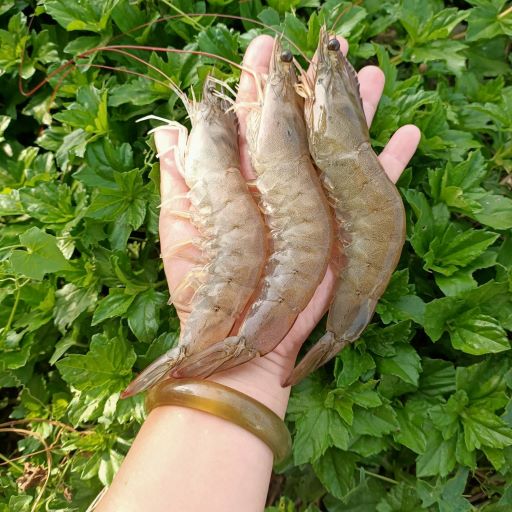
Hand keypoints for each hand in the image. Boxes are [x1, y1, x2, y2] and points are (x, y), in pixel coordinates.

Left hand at [154, 36, 420, 415]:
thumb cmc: (203, 293)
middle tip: (324, 47)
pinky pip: (370, 191)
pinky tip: (406, 132)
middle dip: (313, 89)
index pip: (251, 123)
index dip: (257, 85)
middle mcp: (282, 190)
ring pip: (338, 151)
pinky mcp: (341, 230)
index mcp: (243, 185)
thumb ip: (179, 180)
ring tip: (373, 73)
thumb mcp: (183, 231)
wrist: (239, 344)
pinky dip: (388, 164)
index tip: (265, 47)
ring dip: (357, 114)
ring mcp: (314, 208)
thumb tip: (166, 129)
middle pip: (301, 129)